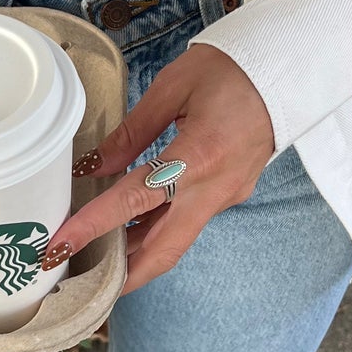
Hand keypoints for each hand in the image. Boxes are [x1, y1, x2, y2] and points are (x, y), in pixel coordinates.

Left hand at [40, 46, 275, 297]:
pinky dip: (158, 232)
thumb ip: (132, 132)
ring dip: (138, 256)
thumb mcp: (173, 88)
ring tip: (98, 260)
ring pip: (177, 241)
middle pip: (163, 249)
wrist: (292, 68)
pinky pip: (189, 222)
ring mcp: (227, 195)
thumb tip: (94, 167)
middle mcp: (214, 188)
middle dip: (122, 274)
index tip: (59, 246)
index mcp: (198, 156)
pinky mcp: (232, 192)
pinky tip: (132, 229)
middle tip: (81, 283)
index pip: (134, 202)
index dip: (93, 226)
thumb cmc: (232, 68)